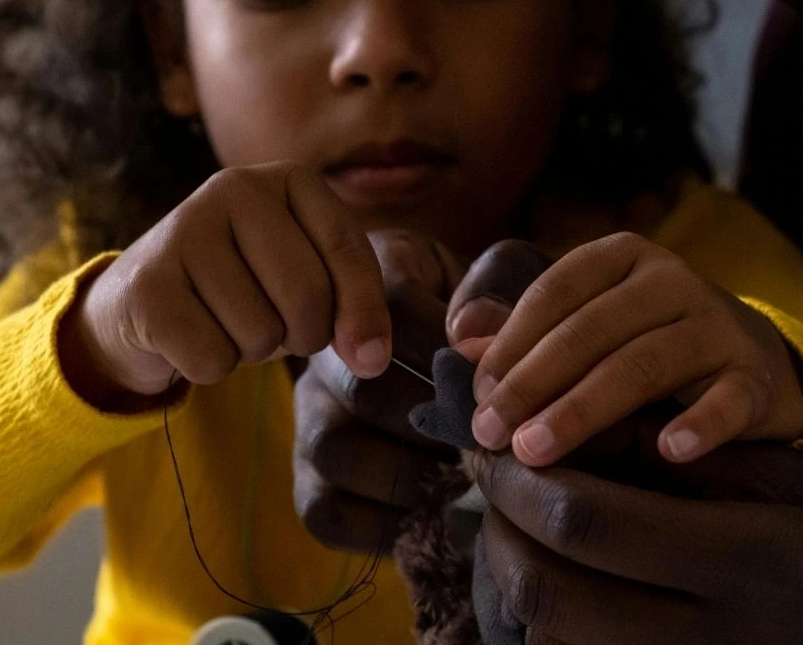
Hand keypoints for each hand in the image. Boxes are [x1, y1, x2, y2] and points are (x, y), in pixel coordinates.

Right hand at [60, 160, 391, 406]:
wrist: (146, 299)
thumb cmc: (246, 287)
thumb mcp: (310, 279)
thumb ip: (354, 307)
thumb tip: (372, 359)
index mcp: (290, 179)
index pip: (347, 248)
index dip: (364, 312)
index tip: (370, 357)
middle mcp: (234, 188)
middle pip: (307, 294)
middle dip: (304, 335)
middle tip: (279, 328)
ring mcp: (183, 229)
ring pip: (260, 332)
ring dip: (252, 350)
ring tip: (227, 321)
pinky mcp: (147, 283)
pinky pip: (212, 358)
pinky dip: (210, 367)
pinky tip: (192, 335)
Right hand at [292, 237, 548, 550]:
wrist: (444, 371)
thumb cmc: (478, 320)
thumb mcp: (492, 280)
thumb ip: (494, 287)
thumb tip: (469, 330)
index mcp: (365, 285)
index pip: (393, 310)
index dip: (448, 344)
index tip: (487, 372)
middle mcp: (320, 352)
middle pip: (363, 387)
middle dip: (437, 419)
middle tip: (487, 436)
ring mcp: (308, 419)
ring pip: (337, 452)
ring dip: (413, 472)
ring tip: (464, 475)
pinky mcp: (308, 483)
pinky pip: (329, 514)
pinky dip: (386, 524)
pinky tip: (435, 510)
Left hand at [469, 232, 802, 465]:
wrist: (753, 364)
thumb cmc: (645, 344)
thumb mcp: (586, 326)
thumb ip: (525, 331)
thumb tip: (460, 338)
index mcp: (620, 257)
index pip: (553, 292)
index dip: (510, 344)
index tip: (476, 396)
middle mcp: (671, 280)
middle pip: (589, 330)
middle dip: (532, 384)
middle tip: (490, 434)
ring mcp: (717, 325)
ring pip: (642, 364)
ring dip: (583, 410)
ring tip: (537, 451)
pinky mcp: (755, 376)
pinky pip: (727, 400)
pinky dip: (700, 424)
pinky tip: (669, 451)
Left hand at [471, 413, 802, 643]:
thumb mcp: (786, 477)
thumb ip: (686, 450)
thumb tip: (578, 425)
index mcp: (737, 559)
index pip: (585, 520)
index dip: (518, 478)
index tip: (492, 439)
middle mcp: (708, 634)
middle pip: (550, 592)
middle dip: (497, 528)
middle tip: (485, 478)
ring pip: (554, 643)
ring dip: (511, 578)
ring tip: (509, 523)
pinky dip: (547, 625)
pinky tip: (551, 576)